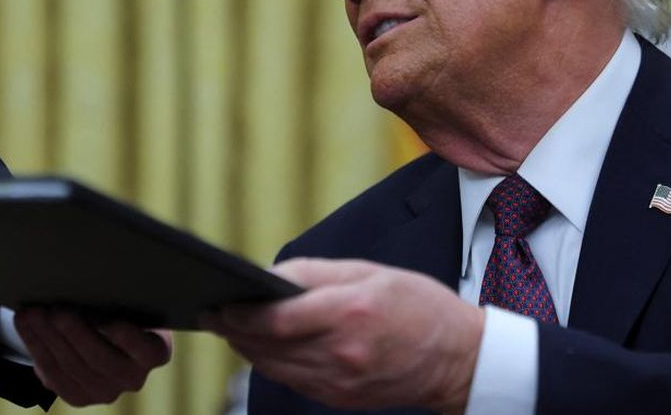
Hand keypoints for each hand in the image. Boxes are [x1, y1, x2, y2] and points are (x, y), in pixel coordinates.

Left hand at [13, 308, 171, 405]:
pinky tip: (26, 327)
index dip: (129, 339)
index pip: (148, 350)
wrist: (104, 333)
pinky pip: (54, 377)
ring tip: (31, 313)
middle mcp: (133, 377)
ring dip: (47, 339)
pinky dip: (37, 348)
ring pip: (72, 368)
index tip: (110, 321)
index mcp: (155, 351)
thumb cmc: (120, 306)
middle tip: (56, 311)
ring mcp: (106, 391)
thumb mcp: (128, 300)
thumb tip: (92, 278)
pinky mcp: (80, 397)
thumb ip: (119, 296)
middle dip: (75, 334)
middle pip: (102, 360)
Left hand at [203, 258, 483, 414]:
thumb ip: (314, 274)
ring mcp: (340, 381)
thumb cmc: (416, 304)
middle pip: (267, 346)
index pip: (276, 319)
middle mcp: (341, 352)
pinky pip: (292, 380)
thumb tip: (268, 279)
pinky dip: (272, 363)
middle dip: (234, 329)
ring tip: (232, 328)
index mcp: (349, 312)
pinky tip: (264, 347)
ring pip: (273, 367)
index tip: (219, 302)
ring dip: (248, 348)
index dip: (240, 313)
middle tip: (213, 313)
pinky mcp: (340, 398)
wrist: (458, 357)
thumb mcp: (368, 272)